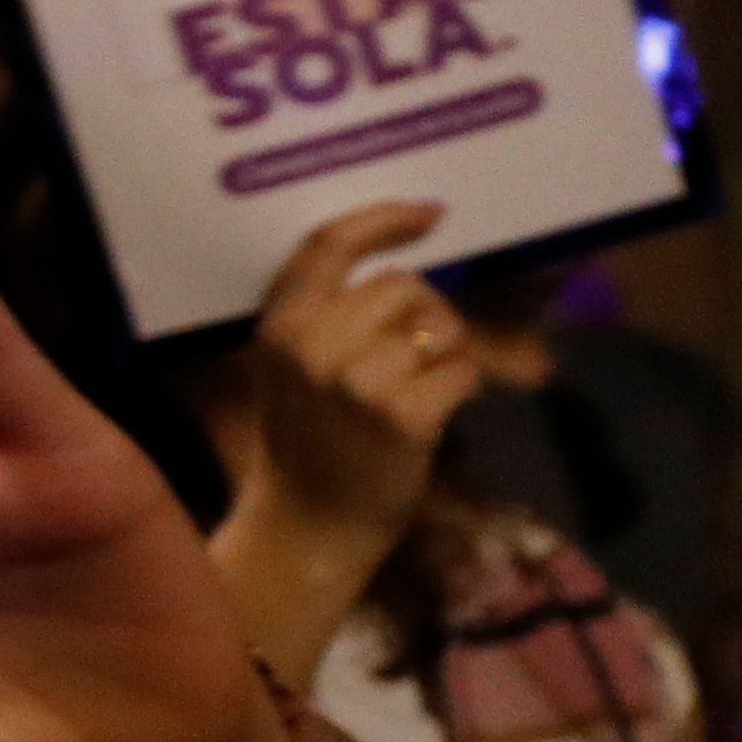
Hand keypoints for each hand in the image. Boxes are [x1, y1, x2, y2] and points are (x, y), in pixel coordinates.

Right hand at [208, 201, 481, 682]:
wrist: (309, 526)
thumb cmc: (308, 442)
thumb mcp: (293, 369)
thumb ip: (326, 316)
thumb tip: (402, 264)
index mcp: (280, 327)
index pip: (330, 245)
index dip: (383, 220)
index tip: (429, 214)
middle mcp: (311, 345)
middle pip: (402, 285)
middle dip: (424, 314)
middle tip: (414, 358)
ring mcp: (354, 380)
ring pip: (439, 324)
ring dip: (446, 352)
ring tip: (422, 389)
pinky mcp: (400, 415)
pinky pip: (460, 369)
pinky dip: (462, 387)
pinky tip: (437, 413)